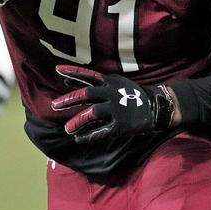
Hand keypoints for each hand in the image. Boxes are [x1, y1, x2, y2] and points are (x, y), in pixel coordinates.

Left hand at [50, 65, 174, 143]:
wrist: (155, 107)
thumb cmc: (130, 94)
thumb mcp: (115, 83)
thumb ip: (93, 83)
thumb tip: (67, 80)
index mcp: (109, 82)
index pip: (87, 75)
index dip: (72, 72)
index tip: (56, 70)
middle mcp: (112, 93)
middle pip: (86, 94)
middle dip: (69, 100)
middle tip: (54, 105)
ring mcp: (117, 109)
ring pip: (92, 113)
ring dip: (77, 121)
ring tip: (67, 129)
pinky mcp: (121, 125)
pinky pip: (102, 132)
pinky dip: (89, 136)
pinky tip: (79, 139)